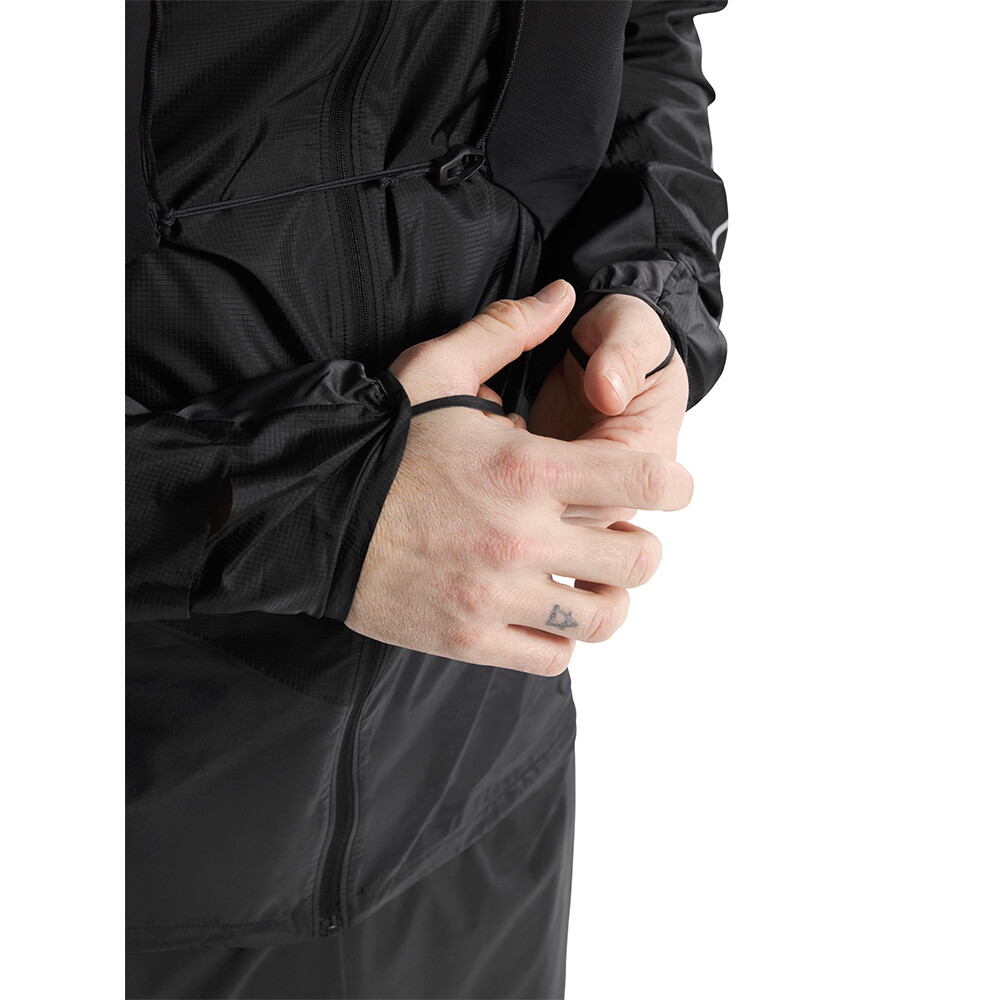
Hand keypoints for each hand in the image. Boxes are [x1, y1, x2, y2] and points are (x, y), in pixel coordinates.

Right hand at [345, 282, 687, 674]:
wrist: (308, 516)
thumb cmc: (380, 444)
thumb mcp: (435, 369)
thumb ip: (506, 329)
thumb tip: (562, 294)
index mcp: (525, 468)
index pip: (647, 480)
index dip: (676, 485)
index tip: (669, 488)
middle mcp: (520, 536)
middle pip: (639, 558)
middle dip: (642, 544)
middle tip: (619, 533)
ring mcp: (495, 596)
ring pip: (604, 618)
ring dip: (610, 597)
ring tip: (589, 578)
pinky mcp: (469, 639)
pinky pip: (552, 656)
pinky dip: (561, 637)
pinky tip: (545, 610)